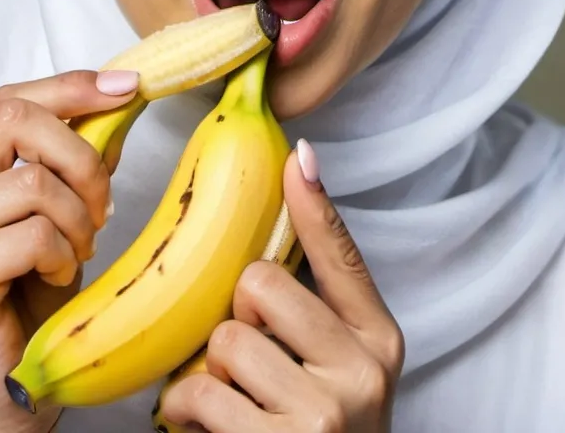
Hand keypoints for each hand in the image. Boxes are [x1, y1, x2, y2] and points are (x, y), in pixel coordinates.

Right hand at [0, 69, 137, 432]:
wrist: (8, 394)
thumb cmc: (33, 305)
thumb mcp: (60, 219)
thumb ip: (75, 163)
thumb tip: (120, 97)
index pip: (7, 102)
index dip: (69, 87)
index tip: (126, 87)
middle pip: (14, 120)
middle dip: (81, 154)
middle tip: (101, 205)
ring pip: (33, 183)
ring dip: (78, 218)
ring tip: (76, 253)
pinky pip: (33, 234)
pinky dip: (63, 255)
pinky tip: (57, 278)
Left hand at [157, 139, 404, 431]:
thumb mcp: (339, 369)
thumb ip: (318, 300)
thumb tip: (301, 177)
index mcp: (378, 340)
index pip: (342, 254)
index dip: (312, 204)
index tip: (294, 157)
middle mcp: (362, 371)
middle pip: (258, 286)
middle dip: (236, 321)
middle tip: (247, 365)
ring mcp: (325, 415)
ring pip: (223, 340)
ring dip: (209, 375)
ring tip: (231, 408)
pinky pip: (198, 393)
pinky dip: (186, 414)